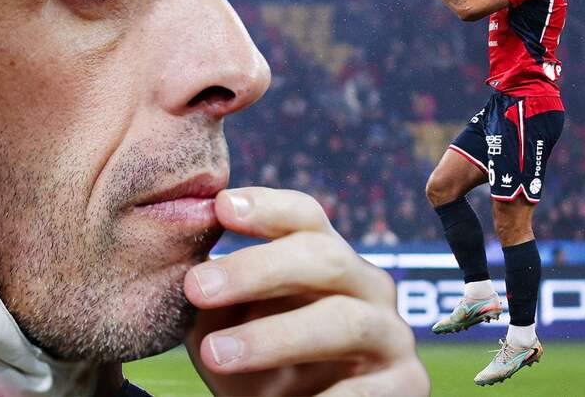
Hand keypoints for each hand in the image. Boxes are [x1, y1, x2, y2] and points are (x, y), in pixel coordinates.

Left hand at [184, 188, 428, 395]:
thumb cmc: (258, 371)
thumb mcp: (225, 328)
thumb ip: (208, 297)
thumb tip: (176, 262)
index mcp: (327, 261)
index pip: (306, 217)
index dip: (268, 206)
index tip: (220, 208)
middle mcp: (367, 287)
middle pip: (325, 256)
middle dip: (258, 269)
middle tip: (196, 288)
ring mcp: (392, 335)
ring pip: (344, 320)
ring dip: (275, 336)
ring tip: (216, 354)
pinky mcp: (408, 386)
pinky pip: (364, 389)